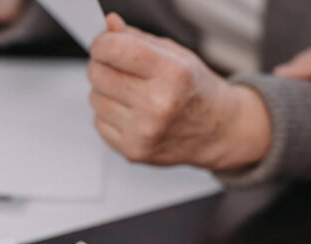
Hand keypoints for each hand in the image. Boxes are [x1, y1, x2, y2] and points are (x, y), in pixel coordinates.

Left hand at [88, 14, 271, 170]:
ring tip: (129, 93)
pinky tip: (130, 114)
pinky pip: (98, 123)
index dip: (102, 44)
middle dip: (101, 66)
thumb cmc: (195, 90)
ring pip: (94, 99)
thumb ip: (138, 39)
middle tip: (117, 67)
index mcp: (173, 74)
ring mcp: (145, 132)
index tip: (104, 45)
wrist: (215, 131)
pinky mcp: (133, 151)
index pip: (114, 50)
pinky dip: (108, 116)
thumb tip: (109, 26)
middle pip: (98, 75)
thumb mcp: (175, 54)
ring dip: (105, 92)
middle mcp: (159, 105)